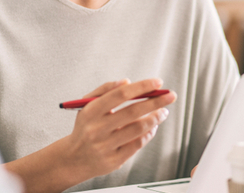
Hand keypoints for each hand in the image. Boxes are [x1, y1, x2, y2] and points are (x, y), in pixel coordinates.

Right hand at [61, 78, 176, 179]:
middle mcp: (97, 129)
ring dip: (155, 118)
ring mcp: (105, 146)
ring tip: (163, 111)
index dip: (141, 87)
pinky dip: (148, 133)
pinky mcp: (113, 160)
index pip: (120, 94)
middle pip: (132, 112)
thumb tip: (127, 82)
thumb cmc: (85, 127)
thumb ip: (105, 90)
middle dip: (155, 102)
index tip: (157, 82)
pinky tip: (153, 127)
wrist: (73, 158)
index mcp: (91, 111)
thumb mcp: (87, 105)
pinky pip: (137, 144)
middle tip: (170, 95)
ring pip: (138, 129)